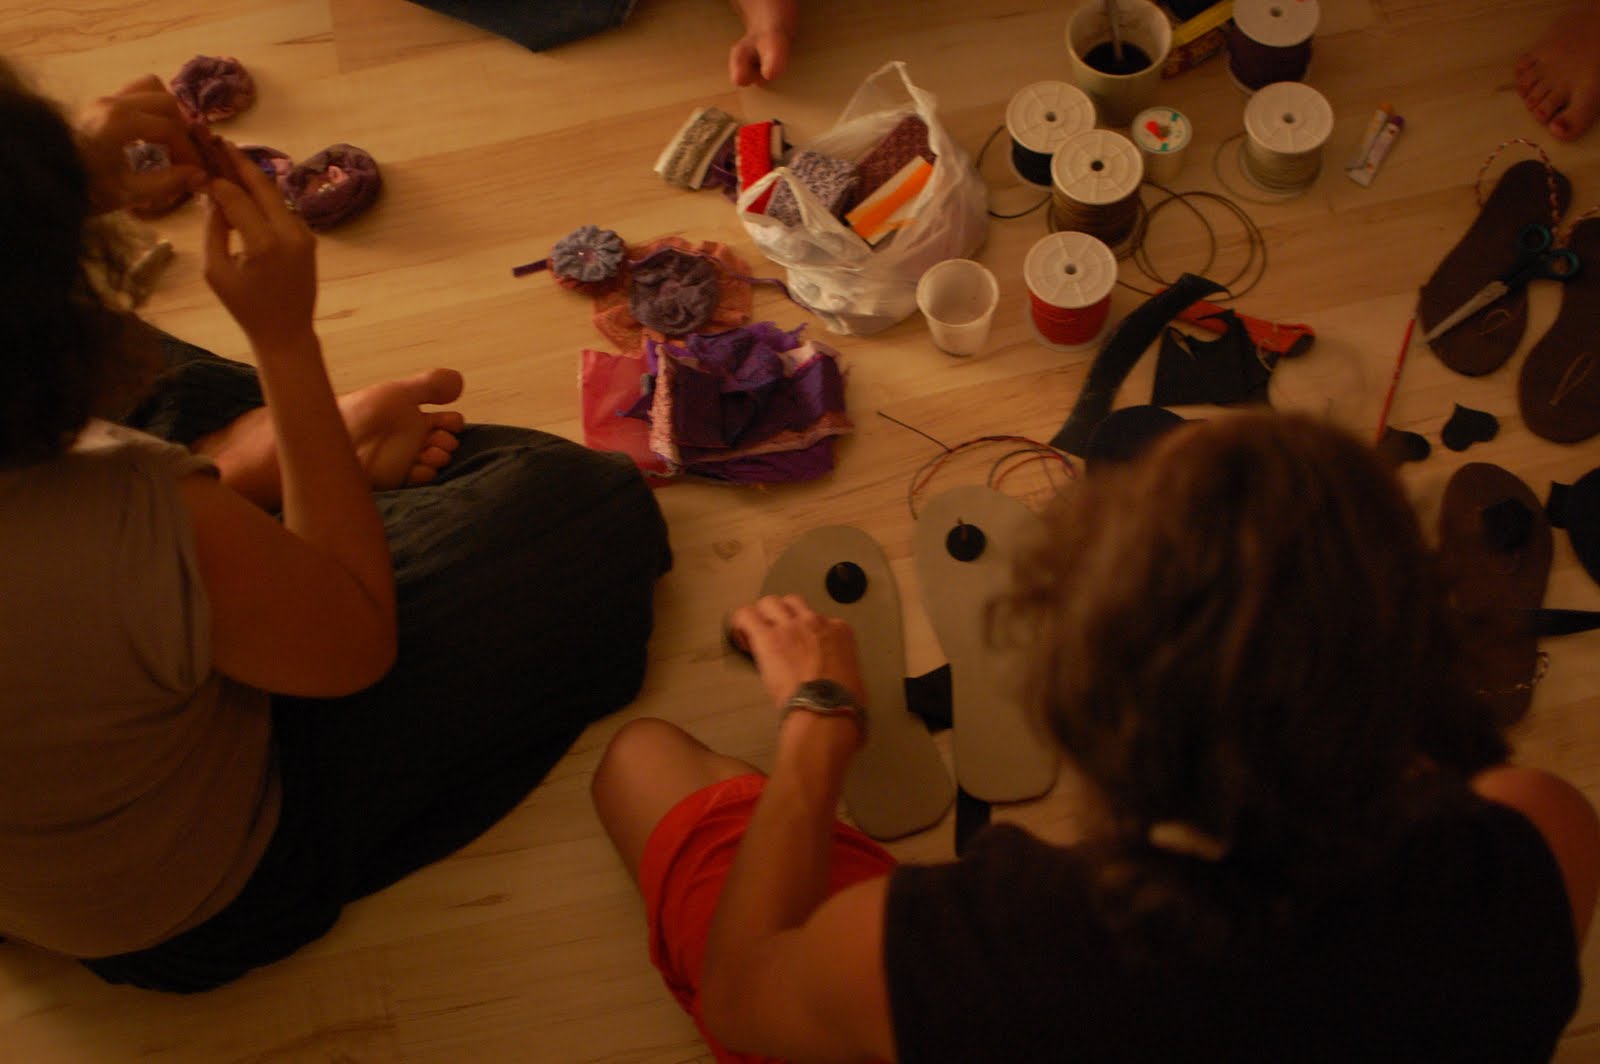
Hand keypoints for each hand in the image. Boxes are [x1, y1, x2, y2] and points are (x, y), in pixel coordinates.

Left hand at [74, 75, 204, 213]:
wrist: (43, 181)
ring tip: (169, 139)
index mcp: (120, 122)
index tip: (196, 173)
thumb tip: (201, 176)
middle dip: (182, 129)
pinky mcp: (97, 105)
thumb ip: (168, 182)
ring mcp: (103, 100)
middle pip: (166, 101)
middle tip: (184, 156)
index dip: (189, 152)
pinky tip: (148, 135)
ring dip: (167, 111)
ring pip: (149, 87)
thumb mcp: (129, 193)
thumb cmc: (83, 189)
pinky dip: (149, 109)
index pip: (171, 128)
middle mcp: (112, 103)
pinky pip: (133, 94)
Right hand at [202, 140, 318, 352]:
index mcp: (265, 243)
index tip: (199, 164)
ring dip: (252, 177)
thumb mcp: (217, 271)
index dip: (216, 180)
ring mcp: (304, 235)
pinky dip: (263, 198)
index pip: (236, 198)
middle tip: (217, 139)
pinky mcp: (309, 238)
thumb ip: (214, 229)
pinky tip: (245, 188)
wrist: (287, 332)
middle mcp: (291, 233)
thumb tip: (211, 195)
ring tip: (228, 156)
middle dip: (238, 161)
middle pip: (262, 185)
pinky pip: (282, 210)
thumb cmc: (246, 308)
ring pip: (274, 195)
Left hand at [728, 595, 865, 710]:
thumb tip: (830, 674)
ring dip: (762, 615)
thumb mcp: (850, 676)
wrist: (827, 708)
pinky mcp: (768, 637)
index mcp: (839, 631)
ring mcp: (791, 627)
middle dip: (781, 614)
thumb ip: (837, 666)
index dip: (803, 631)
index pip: (818, 618)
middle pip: (792, 602)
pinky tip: (740, 637)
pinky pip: (747, 616)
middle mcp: (815, 622)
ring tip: (754, 634)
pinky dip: (741, 623)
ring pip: (770, 602)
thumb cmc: (842, 702)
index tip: (796, 644)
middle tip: (774, 632)